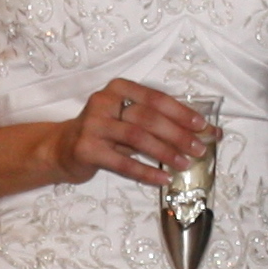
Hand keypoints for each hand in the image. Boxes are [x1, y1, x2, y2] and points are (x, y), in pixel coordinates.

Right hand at [49, 80, 213, 190]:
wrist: (62, 148)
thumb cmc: (105, 133)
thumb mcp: (128, 119)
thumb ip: (159, 121)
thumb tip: (205, 131)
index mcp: (118, 89)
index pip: (155, 98)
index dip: (181, 112)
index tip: (202, 126)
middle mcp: (103, 102)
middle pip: (148, 118)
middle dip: (178, 134)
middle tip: (199, 149)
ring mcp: (93, 125)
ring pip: (137, 138)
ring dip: (165, 152)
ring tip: (184, 164)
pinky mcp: (86, 149)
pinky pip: (122, 163)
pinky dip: (146, 172)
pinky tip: (163, 179)